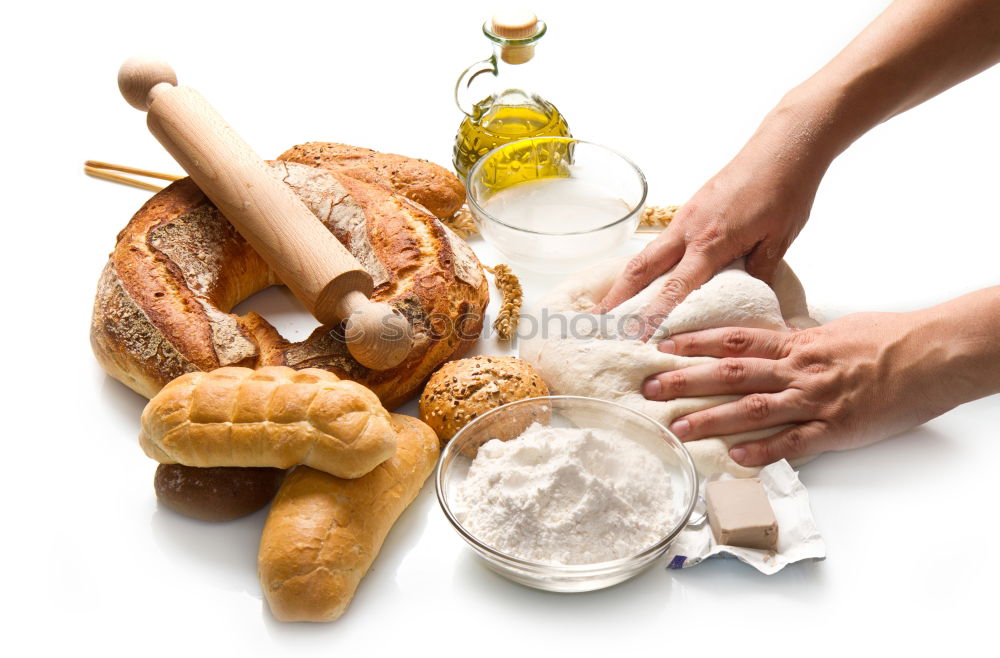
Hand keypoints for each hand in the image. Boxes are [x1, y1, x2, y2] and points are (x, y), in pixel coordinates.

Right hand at [593, 118, 827, 338]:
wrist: (783, 146)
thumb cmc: (786, 191)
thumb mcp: (778, 241)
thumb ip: (757, 275)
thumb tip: (749, 304)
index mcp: (711, 242)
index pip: (675, 287)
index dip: (653, 314)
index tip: (635, 337)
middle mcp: (688, 230)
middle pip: (641, 269)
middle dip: (617, 298)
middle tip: (598, 324)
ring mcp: (685, 219)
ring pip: (645, 256)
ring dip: (624, 283)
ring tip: (609, 307)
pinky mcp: (689, 211)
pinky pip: (660, 245)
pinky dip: (645, 267)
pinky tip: (642, 280)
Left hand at [641, 311, 958, 466]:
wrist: (929, 355)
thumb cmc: (887, 339)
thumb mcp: (834, 330)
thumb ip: (800, 339)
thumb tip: (776, 339)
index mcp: (796, 345)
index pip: (735, 339)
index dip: (696, 342)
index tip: (663, 345)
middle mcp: (797, 371)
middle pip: (731, 373)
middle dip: (686, 381)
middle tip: (649, 387)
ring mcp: (814, 400)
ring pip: (753, 408)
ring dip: (711, 418)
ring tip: (677, 427)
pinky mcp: (835, 428)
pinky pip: (794, 442)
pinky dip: (765, 450)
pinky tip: (736, 457)